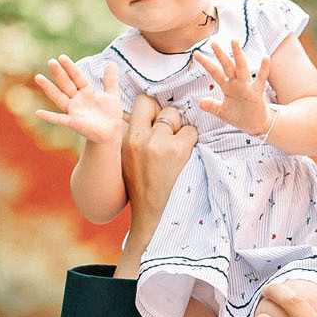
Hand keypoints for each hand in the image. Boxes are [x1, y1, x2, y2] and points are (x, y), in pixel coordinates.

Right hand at [32, 57, 123, 146]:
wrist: (112, 133)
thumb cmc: (110, 114)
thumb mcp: (112, 95)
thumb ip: (110, 80)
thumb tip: (112, 62)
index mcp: (86, 91)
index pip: (77, 77)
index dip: (70, 67)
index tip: (62, 57)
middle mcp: (77, 99)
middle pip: (66, 84)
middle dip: (59, 73)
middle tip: (51, 61)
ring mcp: (74, 111)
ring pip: (59, 97)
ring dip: (49, 88)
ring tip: (38, 77)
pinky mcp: (73, 123)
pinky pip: (59, 119)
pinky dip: (49, 117)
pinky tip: (38, 112)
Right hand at [122, 93, 198, 209]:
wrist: (151, 214)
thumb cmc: (140, 185)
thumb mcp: (126, 157)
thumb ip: (132, 133)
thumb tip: (144, 110)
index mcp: (124, 138)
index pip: (141, 103)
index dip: (151, 110)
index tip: (156, 122)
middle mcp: (138, 138)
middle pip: (156, 104)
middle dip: (164, 117)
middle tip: (167, 135)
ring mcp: (158, 143)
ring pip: (174, 115)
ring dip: (178, 128)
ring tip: (175, 147)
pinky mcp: (177, 151)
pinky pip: (191, 131)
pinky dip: (191, 141)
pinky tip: (186, 155)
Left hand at [195, 37, 270, 136]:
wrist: (255, 125)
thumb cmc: (240, 116)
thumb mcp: (222, 112)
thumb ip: (212, 106)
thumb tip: (200, 102)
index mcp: (228, 86)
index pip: (215, 72)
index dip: (206, 63)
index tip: (195, 54)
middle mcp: (237, 83)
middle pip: (227, 66)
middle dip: (221, 55)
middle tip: (213, 43)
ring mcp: (247, 86)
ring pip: (241, 68)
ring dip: (238, 55)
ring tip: (234, 42)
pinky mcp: (257, 93)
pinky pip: (260, 80)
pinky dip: (263, 69)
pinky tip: (265, 58)